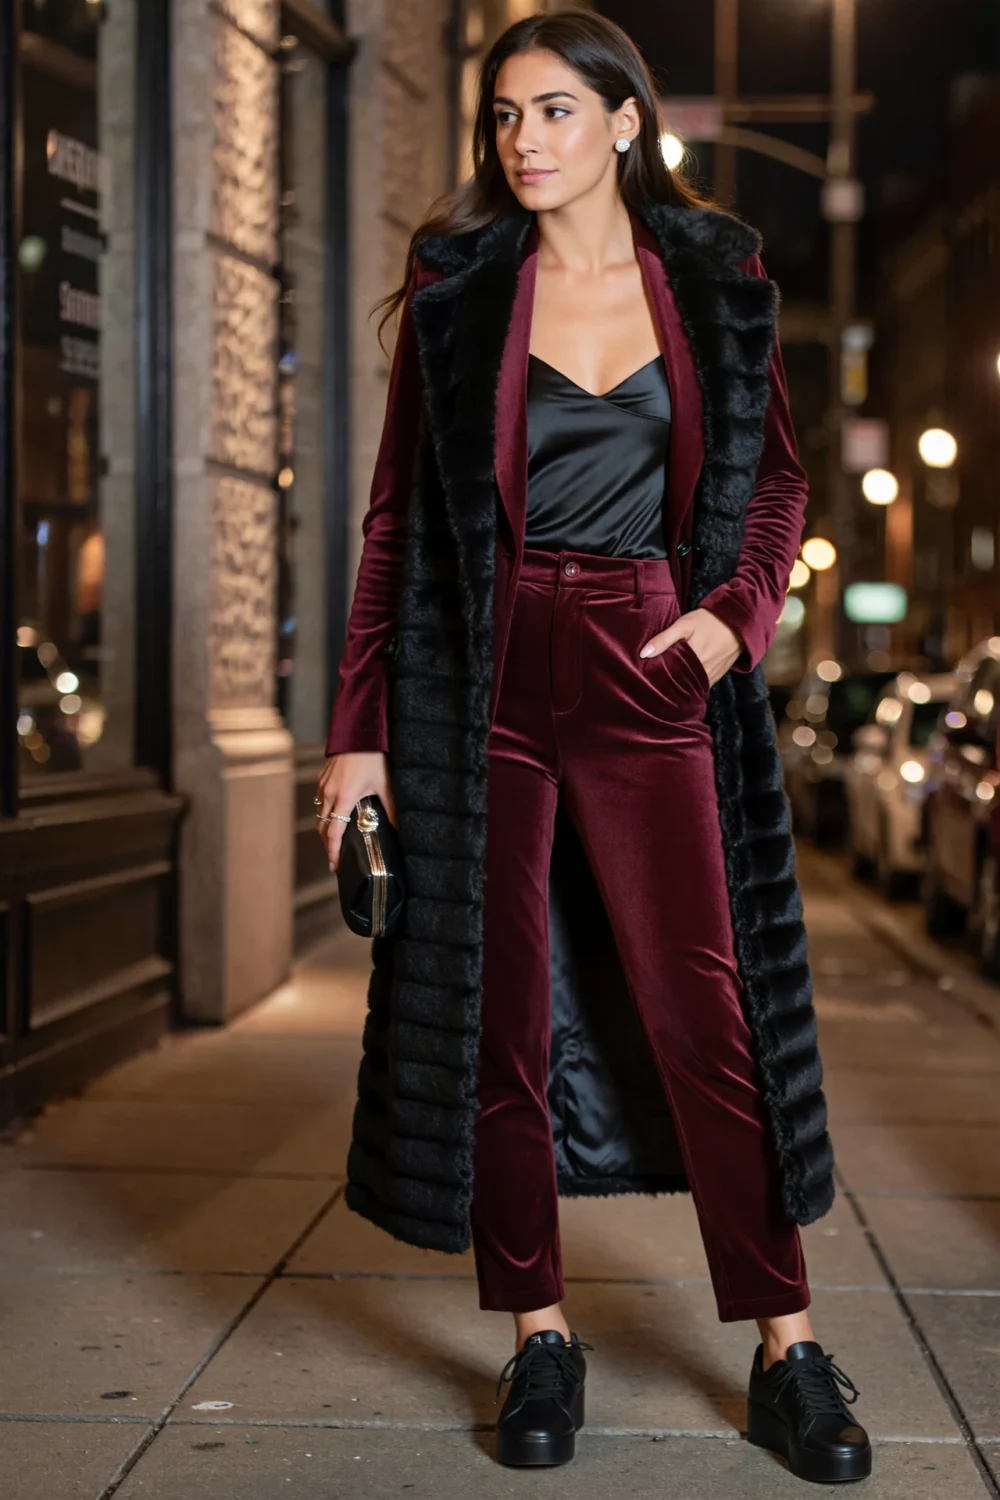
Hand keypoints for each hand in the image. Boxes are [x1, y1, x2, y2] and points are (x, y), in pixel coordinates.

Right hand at [316, 751, 396, 872]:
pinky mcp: (323, 778)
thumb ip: (391, 808)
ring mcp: (323, 785)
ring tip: (333, 841)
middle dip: (328, 845)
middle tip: (335, 859)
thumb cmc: (372, 756)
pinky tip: (333, 816)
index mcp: (344, 798)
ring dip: (325, 830)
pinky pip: (319, 801)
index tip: (334, 865)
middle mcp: (329, 794)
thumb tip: (399, 828)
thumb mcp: (385, 784)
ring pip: (319, 814)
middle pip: (323, 827)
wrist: (359, 732)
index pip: (334, 833)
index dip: (333, 851)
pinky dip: (324, 813)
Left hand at [639, 607, 743, 686]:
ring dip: (680, 686)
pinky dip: (693, 685)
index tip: (647, 678)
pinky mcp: (718, 675)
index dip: (658, 678)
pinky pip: (702, 685)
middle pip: (680, 684)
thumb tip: (644, 654)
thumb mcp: (684, 625)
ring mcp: (712, 675)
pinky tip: (684, 683)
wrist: (737, 620)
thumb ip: (664, 639)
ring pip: (691, 687)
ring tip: (666, 685)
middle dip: (667, 684)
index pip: (669, 676)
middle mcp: (703, 671)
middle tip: (653, 683)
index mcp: (692, 659)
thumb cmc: (708, 621)